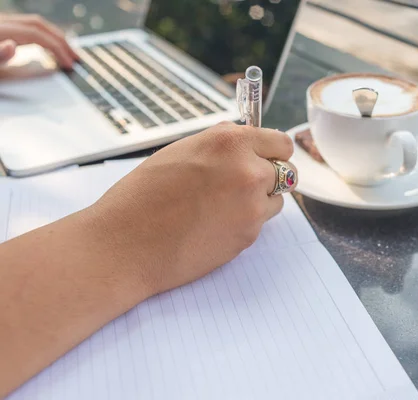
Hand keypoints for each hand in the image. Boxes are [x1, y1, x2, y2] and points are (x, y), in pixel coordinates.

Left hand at [0, 13, 77, 67]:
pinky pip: (28, 28)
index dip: (56, 48)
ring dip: (54, 37)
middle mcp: (3, 23)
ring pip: (34, 24)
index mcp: (0, 30)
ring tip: (67, 52)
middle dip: (61, 40)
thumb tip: (11, 46)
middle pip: (38, 25)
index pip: (36, 34)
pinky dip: (43, 37)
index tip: (69, 63)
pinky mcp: (4, 30)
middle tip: (75, 56)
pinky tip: (49, 48)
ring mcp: (4, 24)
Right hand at [90, 122, 296, 294]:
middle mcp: (248, 170)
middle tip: (248, 184)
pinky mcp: (249, 235)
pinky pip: (260, 223)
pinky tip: (215, 225)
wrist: (126, 243)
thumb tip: (247, 142)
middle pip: (287, 171)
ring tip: (223, 207)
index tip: (268, 157)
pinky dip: (245, 222)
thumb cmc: (144, 195)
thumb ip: (222, 145)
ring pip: (276, 199)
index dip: (273, 151)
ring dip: (260, 201)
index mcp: (230, 142)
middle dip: (271, 176)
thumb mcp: (183, 151)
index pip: (280, 142)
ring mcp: (252, 205)